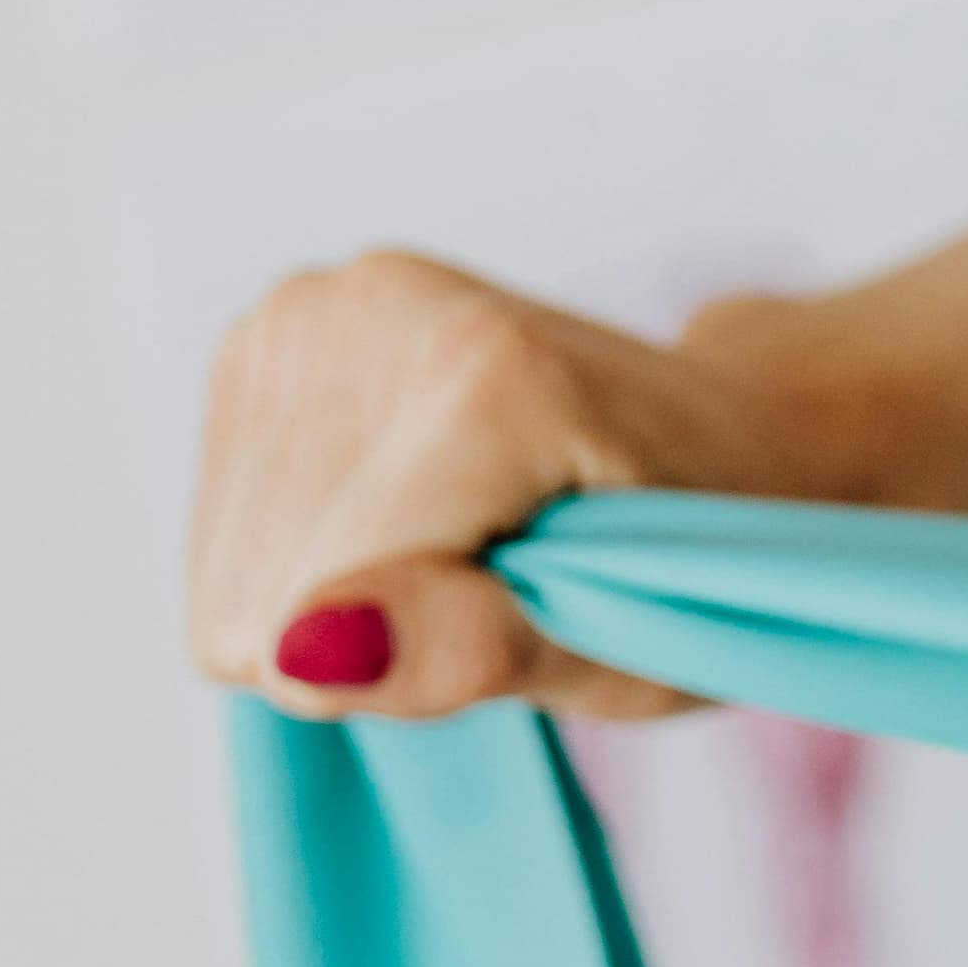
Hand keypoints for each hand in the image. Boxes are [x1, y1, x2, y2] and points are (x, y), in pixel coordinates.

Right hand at [185, 252, 879, 720]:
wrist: (741, 437)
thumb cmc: (705, 560)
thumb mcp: (630, 646)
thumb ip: (470, 648)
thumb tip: (304, 654)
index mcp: (486, 375)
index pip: (318, 613)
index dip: (414, 661)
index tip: (532, 613)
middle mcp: (378, 309)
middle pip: (258, 591)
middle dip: (377, 626)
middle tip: (508, 580)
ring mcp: (316, 306)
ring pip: (230, 564)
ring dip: (343, 591)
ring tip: (473, 541)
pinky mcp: (273, 328)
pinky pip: (226, 522)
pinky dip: (315, 549)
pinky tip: (417, 512)